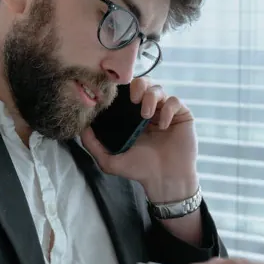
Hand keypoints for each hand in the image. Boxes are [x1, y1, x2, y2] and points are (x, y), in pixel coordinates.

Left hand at [81, 77, 197, 201]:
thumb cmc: (140, 170)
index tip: (116, 94)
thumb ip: (93, 145)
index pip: (127, 93)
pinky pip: (175, 101)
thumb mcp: (110, 160)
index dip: (122, 88)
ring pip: (159, 89)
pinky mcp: (182, 115)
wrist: (165, 180)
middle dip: (138, 85)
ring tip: (146, 115)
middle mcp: (150, 111)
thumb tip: (81, 128)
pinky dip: (168, 109)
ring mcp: (166, 112)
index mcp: (132, 117)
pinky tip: (164, 125)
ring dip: (151, 97)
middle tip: (133, 99)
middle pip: (144, 83)